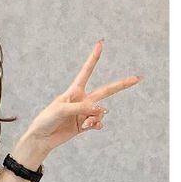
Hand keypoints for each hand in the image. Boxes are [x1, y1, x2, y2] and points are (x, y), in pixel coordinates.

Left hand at [24, 40, 140, 153]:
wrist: (42, 138)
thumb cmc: (47, 119)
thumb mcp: (61, 110)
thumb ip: (81, 108)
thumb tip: (100, 110)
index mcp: (74, 90)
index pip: (87, 71)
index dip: (94, 58)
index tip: (101, 43)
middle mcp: (82, 99)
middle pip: (106, 90)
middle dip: (121, 84)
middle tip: (138, 78)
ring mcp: (84, 113)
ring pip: (101, 111)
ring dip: (96, 117)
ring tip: (86, 122)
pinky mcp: (84, 125)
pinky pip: (97, 123)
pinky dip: (96, 124)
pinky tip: (90, 126)